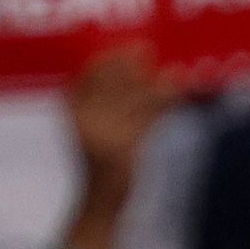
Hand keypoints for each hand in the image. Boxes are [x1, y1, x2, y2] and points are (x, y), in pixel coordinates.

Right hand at [69, 48, 175, 208]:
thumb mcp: (92, 131)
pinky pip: (148, 118)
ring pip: (133, 99)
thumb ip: (98, 104)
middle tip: (145, 47)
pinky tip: (177, 89)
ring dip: (155, 83)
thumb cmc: (101, 164)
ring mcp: (103, 136)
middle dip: (128, 64)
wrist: (101, 201)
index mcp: (72, 114)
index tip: (122, 47)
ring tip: (173, 69)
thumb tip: (128, 70)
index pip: (86, 78)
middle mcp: (84, 122)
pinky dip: (165, 102)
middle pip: (110, 84)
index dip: (105, 60)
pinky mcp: (124, 149)